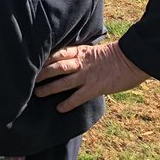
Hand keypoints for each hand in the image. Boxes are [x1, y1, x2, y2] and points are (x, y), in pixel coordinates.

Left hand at [34, 42, 148, 112]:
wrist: (133, 61)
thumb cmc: (115, 56)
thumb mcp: (94, 51)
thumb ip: (81, 55)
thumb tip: (69, 59)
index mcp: (80, 52)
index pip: (58, 53)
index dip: (44, 58)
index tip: (31, 61)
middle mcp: (81, 63)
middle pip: (56, 67)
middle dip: (42, 73)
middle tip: (27, 78)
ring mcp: (88, 75)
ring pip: (64, 81)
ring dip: (49, 88)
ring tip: (38, 93)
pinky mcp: (96, 87)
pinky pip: (79, 96)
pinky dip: (68, 103)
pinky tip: (60, 108)